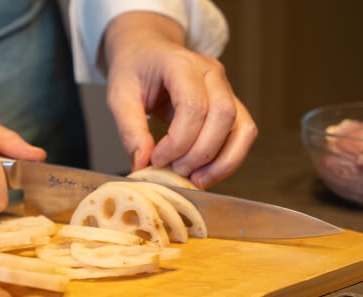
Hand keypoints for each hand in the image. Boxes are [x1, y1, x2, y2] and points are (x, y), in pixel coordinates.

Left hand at [103, 12, 256, 188]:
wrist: (147, 50)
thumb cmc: (134, 69)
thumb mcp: (119, 96)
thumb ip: (130, 130)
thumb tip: (142, 163)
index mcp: (181, 64)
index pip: (193, 106)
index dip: (177, 141)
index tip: (156, 160)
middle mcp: (211, 73)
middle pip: (222, 116)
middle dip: (198, 154)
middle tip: (173, 171)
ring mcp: (226, 88)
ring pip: (242, 128)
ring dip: (221, 162)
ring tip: (195, 180)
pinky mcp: (231, 105)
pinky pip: (243, 134)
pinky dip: (229, 160)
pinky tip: (206, 174)